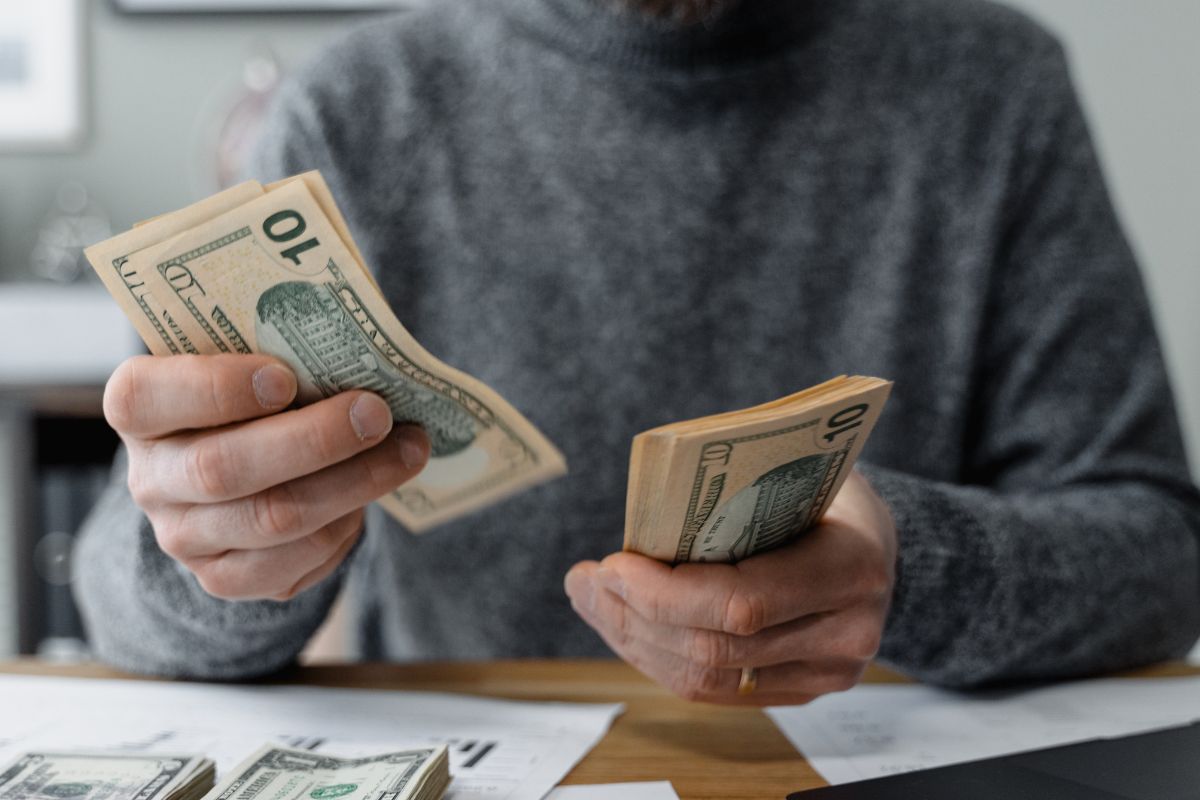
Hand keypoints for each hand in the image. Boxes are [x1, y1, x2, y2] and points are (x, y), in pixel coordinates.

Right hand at [104, 354, 429, 601]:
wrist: (246, 464)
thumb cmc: (256, 391)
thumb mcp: (252, 355)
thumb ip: (282, 344)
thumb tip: (360, 339)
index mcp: (138, 407)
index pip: (147, 398)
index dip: (215, 388)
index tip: (285, 376)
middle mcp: (150, 478)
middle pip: (224, 469)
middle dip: (314, 439)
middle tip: (377, 413)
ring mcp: (184, 536)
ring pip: (273, 519)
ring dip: (353, 483)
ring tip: (407, 449)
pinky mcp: (227, 578)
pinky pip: (293, 562)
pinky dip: (344, 526)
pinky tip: (372, 494)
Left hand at [565, 471, 896, 704]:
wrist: (879, 543)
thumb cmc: (827, 492)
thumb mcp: (793, 470)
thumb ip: (733, 493)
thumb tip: (641, 513)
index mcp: (851, 567)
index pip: (743, 603)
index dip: (665, 593)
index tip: (611, 564)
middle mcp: (846, 633)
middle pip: (715, 648)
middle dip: (633, 615)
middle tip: (584, 579)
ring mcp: (827, 673)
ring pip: (707, 679)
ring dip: (634, 641)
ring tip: (591, 598)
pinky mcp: (801, 691)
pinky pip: (716, 691)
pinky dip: (659, 658)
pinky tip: (625, 624)